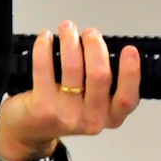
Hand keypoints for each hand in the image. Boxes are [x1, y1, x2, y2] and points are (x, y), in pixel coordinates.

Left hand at [0, 23, 141, 160]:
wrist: (29, 132)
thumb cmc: (62, 112)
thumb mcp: (92, 105)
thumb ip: (104, 84)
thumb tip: (104, 47)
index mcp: (110, 117)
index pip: (127, 97)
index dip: (131, 72)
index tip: (129, 50)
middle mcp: (91, 119)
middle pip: (100, 75)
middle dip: (95, 45)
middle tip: (90, 33)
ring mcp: (67, 114)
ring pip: (73, 67)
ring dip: (70, 40)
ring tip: (67, 29)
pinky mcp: (43, 107)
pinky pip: (44, 67)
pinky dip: (44, 47)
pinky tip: (45, 38)